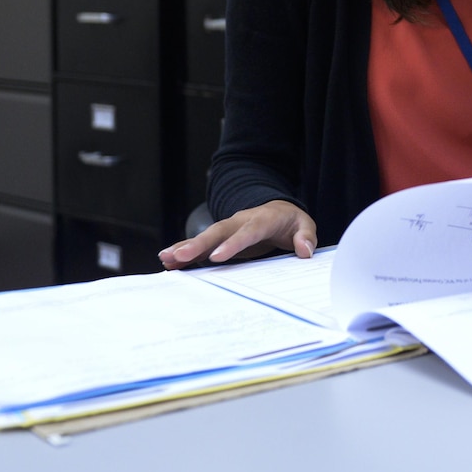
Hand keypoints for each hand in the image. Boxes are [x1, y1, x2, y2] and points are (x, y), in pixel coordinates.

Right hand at [159, 200, 316, 268]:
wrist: (277, 210)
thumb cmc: (290, 221)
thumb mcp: (304, 225)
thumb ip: (306, 236)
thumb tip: (305, 251)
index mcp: (263, 219)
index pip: (247, 232)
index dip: (232, 244)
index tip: (217, 257)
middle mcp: (240, 221)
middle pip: (218, 232)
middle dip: (198, 244)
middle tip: (179, 256)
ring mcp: (228, 228)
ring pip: (205, 237)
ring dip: (185, 247)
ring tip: (166, 258)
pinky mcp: (220, 238)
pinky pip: (202, 245)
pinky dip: (185, 252)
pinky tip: (169, 261)